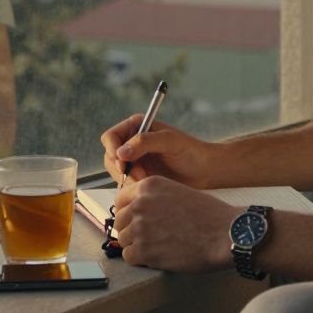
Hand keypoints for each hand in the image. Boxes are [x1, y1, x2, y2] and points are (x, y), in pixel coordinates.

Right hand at [100, 114, 216, 187]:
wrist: (203, 170)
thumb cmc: (190, 151)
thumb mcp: (169, 141)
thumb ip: (144, 142)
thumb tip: (120, 152)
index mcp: (136, 126)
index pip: (110, 137)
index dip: (113, 150)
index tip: (123, 164)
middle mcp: (131, 141)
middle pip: (109, 156)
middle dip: (121, 169)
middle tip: (139, 176)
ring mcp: (134, 159)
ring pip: (115, 171)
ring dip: (127, 178)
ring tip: (148, 180)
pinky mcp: (137, 174)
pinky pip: (124, 182)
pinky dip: (132, 186)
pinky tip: (148, 184)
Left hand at [113, 175, 237, 272]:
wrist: (225, 233)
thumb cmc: (209, 215)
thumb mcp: (179, 192)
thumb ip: (156, 198)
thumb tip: (139, 210)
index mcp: (150, 186)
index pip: (121, 199)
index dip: (127, 211)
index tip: (135, 219)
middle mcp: (141, 203)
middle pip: (119, 220)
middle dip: (131, 230)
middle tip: (149, 237)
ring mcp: (140, 227)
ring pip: (123, 239)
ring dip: (136, 245)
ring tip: (157, 247)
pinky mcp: (144, 250)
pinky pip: (129, 256)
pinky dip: (140, 260)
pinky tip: (157, 256)